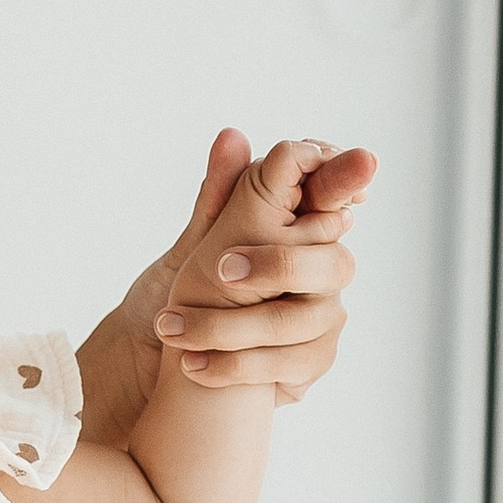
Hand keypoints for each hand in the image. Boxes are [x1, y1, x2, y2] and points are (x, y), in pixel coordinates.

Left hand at [156, 134, 373, 396]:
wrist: (165, 363)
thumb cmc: (190, 294)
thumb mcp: (199, 241)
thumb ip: (221, 196)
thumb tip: (231, 134)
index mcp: (299, 227)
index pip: (332, 196)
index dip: (337, 182)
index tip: (315, 192)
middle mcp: (321, 268)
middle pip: (331, 260)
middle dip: (276, 264)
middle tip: (222, 270)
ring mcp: (324, 315)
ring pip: (300, 318)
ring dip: (231, 326)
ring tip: (176, 330)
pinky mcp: (312, 360)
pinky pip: (287, 363)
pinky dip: (235, 366)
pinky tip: (196, 368)